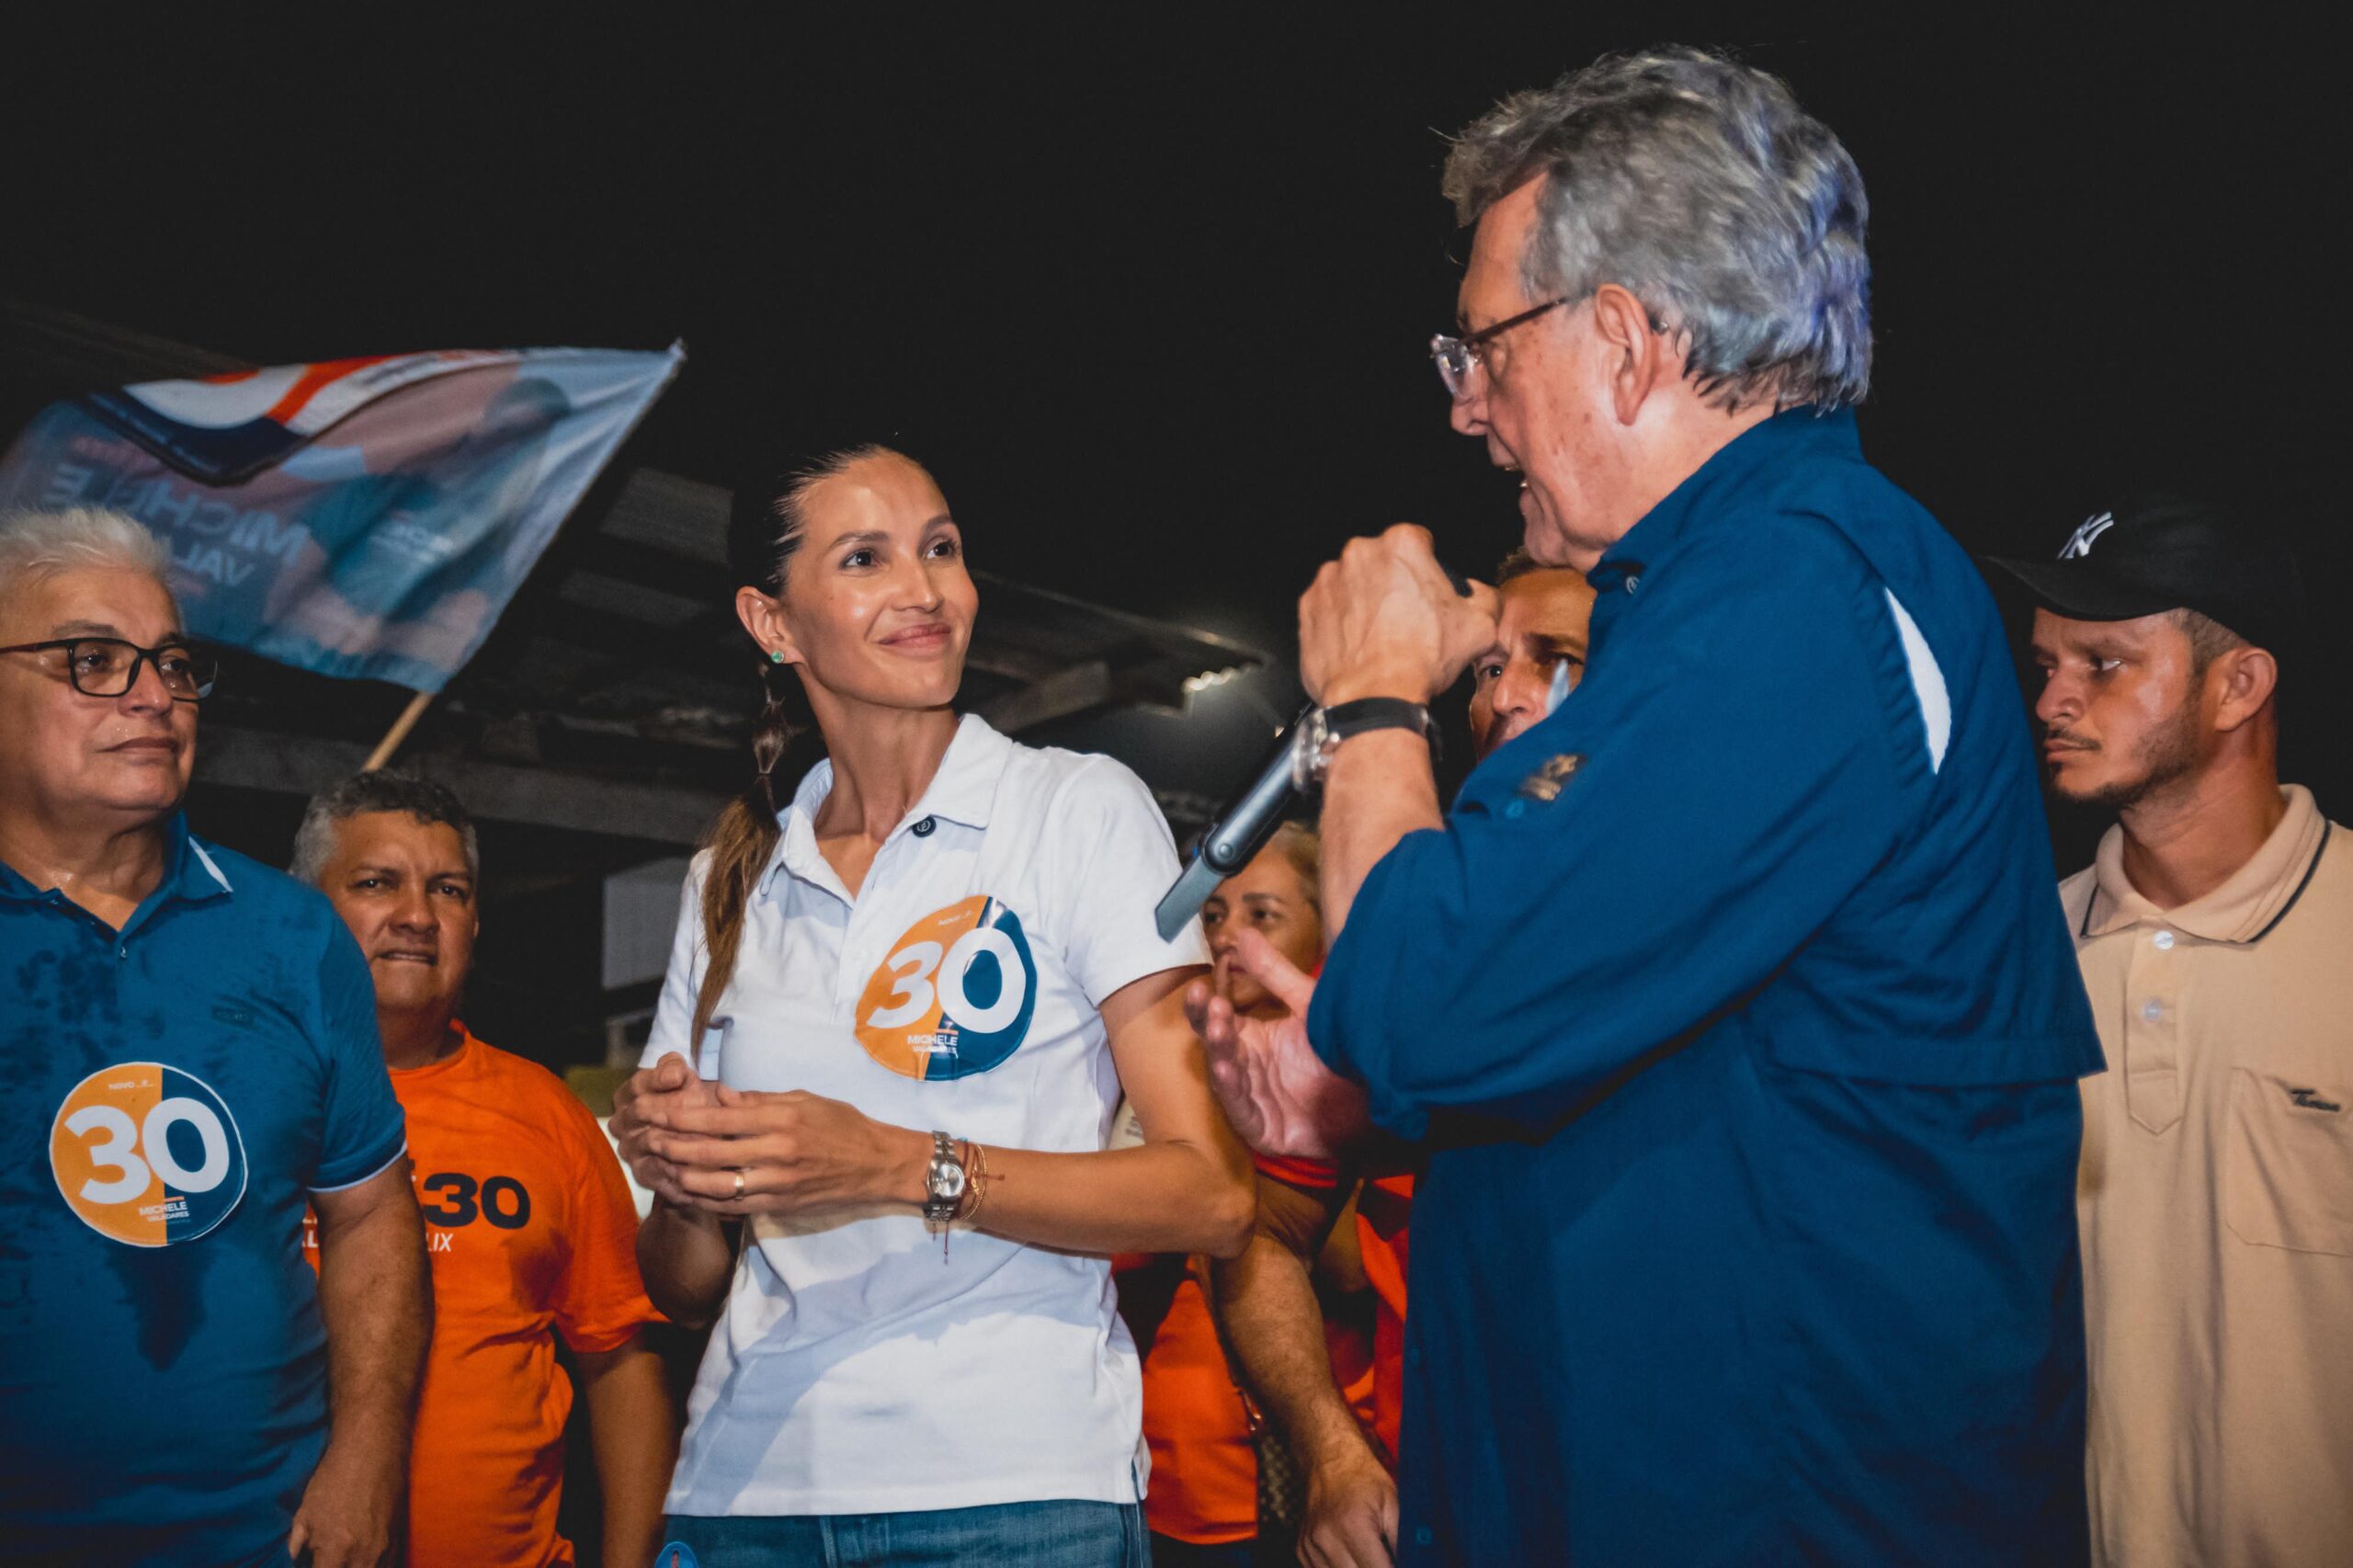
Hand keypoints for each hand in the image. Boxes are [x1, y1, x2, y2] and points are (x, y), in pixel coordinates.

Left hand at [287, 1438, 401, 1566]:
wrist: (371, 1451)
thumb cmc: (334, 1478)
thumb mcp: (305, 1511)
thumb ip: (296, 1543)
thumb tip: (293, 1559)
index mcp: (336, 1550)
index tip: (311, 1563)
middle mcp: (363, 1554)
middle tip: (327, 1560)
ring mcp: (383, 1547)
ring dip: (353, 1567)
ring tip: (342, 1559)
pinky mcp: (394, 1538)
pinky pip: (384, 1564)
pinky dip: (369, 1565)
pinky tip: (357, 1559)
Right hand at [610, 1053, 722, 1206]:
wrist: (698, 1138)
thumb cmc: (689, 1101)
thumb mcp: (683, 1080)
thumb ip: (674, 1069)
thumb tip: (675, 1073)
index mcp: (629, 1095)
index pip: (637, 1083)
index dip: (658, 1078)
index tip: (681, 1076)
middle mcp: (622, 1122)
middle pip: (642, 1109)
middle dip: (674, 1105)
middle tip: (702, 1104)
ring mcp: (630, 1149)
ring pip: (651, 1140)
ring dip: (680, 1136)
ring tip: (707, 1134)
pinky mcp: (642, 1174)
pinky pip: (656, 1171)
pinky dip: (678, 1167)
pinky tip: (700, 1164)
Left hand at [640, 1088, 925, 1218]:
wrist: (877, 1165)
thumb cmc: (842, 1125)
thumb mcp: (803, 1099)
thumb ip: (757, 1100)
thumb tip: (718, 1095)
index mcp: (779, 1120)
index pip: (716, 1118)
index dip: (677, 1115)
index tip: (652, 1109)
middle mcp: (774, 1153)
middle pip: (706, 1153)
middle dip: (668, 1145)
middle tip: (643, 1138)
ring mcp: (775, 1184)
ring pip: (711, 1185)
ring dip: (677, 1176)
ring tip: (655, 1166)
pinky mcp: (777, 1207)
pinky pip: (729, 1206)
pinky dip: (701, 1199)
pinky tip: (682, 1190)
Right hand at [1184, 928, 1370, 1160]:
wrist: (1377, 1097)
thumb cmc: (1341, 1052)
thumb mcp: (1307, 1006)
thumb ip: (1274, 974)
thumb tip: (1242, 933)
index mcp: (1252, 1038)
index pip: (1218, 1019)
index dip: (1206, 1005)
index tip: (1200, 985)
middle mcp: (1247, 1067)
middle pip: (1216, 1044)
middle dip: (1209, 1024)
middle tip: (1209, 1004)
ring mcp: (1252, 1098)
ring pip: (1225, 1075)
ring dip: (1219, 1052)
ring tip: (1220, 1029)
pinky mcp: (1263, 1128)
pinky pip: (1241, 1109)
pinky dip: (1232, 1091)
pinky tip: (1226, 1069)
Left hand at [1300, 523, 1499, 704]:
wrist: (1375, 698)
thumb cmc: (1422, 659)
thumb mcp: (1480, 627)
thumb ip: (1484, 597)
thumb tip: (1476, 593)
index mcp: (1402, 544)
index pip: (1418, 542)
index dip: (1427, 568)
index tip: (1427, 591)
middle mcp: (1360, 553)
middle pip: (1382, 560)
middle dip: (1393, 582)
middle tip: (1406, 618)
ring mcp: (1328, 579)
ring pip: (1353, 582)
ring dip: (1365, 600)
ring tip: (1381, 635)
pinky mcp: (1308, 607)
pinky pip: (1328, 607)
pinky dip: (1340, 621)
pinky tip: (1358, 644)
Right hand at [1300, 1437, 1399, 1567]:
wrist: (1330, 1461)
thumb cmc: (1364, 1480)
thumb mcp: (1394, 1504)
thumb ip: (1402, 1542)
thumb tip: (1411, 1563)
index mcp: (1353, 1527)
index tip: (1400, 1565)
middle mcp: (1327, 1539)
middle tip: (1385, 1558)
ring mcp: (1311, 1547)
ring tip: (1369, 1554)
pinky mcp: (1302, 1551)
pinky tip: (1352, 1556)